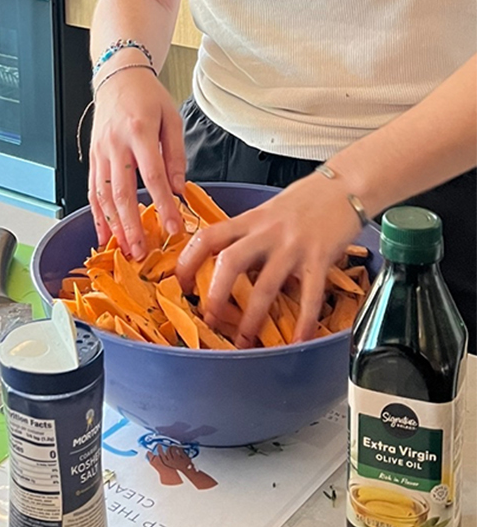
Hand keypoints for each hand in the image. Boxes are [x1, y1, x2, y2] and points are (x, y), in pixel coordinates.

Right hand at [87, 66, 187, 260]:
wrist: (117, 77)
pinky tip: (104, 233)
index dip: (162, 205)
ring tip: (123, 249)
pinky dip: (96, 215)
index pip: (152, 176)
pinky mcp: (92, 157)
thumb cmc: (147, 96)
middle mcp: (115, 144)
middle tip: (142, 251)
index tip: (173, 228)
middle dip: (131, 226)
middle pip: (121, 192)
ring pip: (102, 195)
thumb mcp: (172, 119)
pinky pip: (92, 190)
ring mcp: (99, 152)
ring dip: (112, 225)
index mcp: (139, 132)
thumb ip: (176, 155)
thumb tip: (179, 189)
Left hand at [174, 173, 361, 344]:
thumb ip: (248, 235)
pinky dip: (304, 321)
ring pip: (265, 286)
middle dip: (215, 295)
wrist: (346, 186)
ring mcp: (292, 247)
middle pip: (229, 263)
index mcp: (249, 220)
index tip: (181, 284)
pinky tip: (299, 338)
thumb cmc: (307, 200)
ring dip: (252, 317)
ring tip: (245, 340)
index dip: (188, 261)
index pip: (206, 238)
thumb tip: (228, 264)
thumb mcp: (267, 212)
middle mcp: (266, 233)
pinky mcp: (320, 258)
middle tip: (210, 319)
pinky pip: (310, 295)